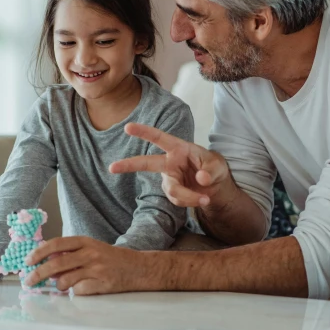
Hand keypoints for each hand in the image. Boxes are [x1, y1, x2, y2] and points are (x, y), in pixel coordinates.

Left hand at [23, 237, 147, 294]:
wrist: (137, 268)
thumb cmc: (111, 258)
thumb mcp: (91, 249)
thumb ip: (71, 254)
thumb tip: (46, 263)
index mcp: (86, 242)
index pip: (57, 244)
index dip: (40, 252)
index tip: (28, 261)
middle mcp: (90, 253)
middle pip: (56, 264)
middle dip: (38, 273)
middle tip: (29, 280)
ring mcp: (96, 269)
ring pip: (64, 280)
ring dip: (58, 285)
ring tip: (62, 284)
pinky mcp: (101, 284)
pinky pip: (77, 291)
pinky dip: (74, 291)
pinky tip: (82, 287)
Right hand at [109, 122, 231, 207]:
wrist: (215, 186)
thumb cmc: (213, 167)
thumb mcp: (218, 166)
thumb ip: (211, 170)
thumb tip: (201, 179)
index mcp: (179, 148)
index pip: (160, 138)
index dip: (144, 132)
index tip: (128, 127)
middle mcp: (170, 162)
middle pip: (147, 163)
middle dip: (129, 165)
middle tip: (112, 167)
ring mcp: (169, 178)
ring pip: (171, 190)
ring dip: (188, 196)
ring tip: (205, 198)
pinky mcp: (171, 191)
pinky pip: (177, 199)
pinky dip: (190, 201)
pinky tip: (201, 199)